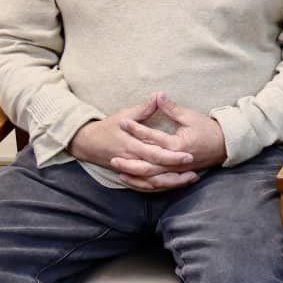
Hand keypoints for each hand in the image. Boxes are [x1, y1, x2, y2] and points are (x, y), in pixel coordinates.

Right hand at [69, 99, 197, 191]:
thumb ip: (144, 108)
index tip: (189, 155)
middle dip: (176, 174)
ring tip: (190, 179)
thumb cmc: (107, 127)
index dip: (172, 156)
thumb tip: (159, 95)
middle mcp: (132, 160)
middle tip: (195, 172)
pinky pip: (146, 185)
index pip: (155, 154)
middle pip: (156, 172)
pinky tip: (175, 183)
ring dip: (171, 183)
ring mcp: (130, 170)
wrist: (88, 143)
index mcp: (131, 145)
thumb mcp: (124, 115)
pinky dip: (160, 186)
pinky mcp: (130, 174)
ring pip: (153, 182)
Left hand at [118, 91, 226, 173]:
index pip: (152, 137)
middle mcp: (175, 160)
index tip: (122, 122)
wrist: (224, 146)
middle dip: (129, 161)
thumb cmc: (208, 129)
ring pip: (151, 177)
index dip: (136, 129)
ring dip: (134, 174)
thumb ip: (171, 108)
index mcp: (178, 144)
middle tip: (112, 157)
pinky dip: (144, 183)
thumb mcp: (190, 116)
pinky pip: (158, 183)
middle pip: (148, 164)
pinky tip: (132, 179)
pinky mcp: (177, 175)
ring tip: (118, 170)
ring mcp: (176, 170)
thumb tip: (158, 95)